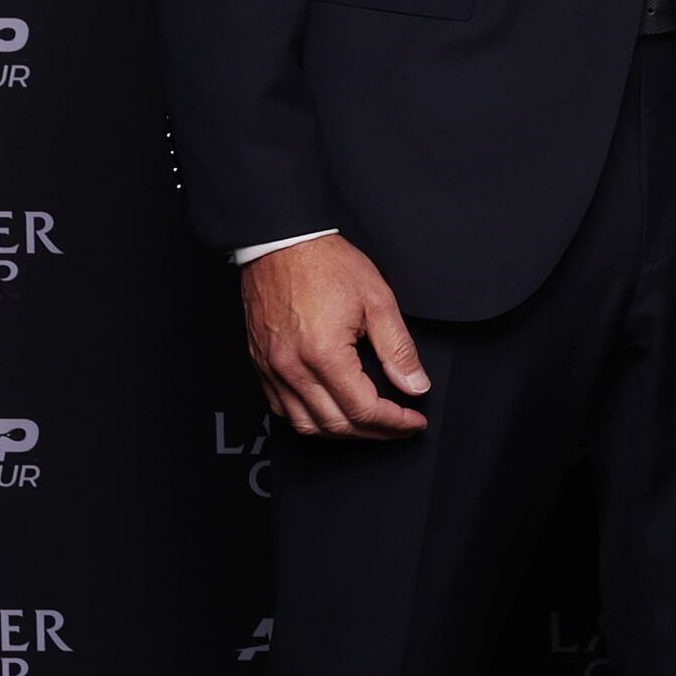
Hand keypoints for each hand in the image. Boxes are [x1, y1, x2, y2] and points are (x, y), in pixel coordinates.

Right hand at [242, 236, 428, 440]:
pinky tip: (331, 411)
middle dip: (374, 433)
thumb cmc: (325, 264)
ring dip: (342, 433)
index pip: (364, 409)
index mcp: (323, 354)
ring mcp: (271, 368)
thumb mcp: (377, 300)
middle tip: (400, 426)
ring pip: (306, 425)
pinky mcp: (260, 363)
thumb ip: (398, 349)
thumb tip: (415, 385)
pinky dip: (309, 419)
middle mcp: (292, 368)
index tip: (414, 420)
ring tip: (370, 425)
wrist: (281, 242)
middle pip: (336, 424)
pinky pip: (281, 408)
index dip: (395, 422)